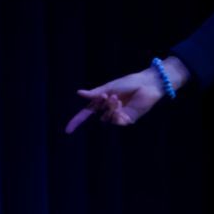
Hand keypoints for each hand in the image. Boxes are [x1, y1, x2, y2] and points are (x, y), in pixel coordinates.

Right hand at [65, 58, 185, 132]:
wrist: (146, 84)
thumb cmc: (129, 82)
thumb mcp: (109, 87)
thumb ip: (95, 93)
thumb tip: (78, 93)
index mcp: (103, 101)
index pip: (87, 113)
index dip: (77, 121)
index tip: (67, 131)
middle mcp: (110, 110)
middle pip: (97, 115)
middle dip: (101, 105)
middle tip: (108, 96)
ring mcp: (119, 116)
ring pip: (107, 119)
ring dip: (110, 109)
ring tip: (117, 99)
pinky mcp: (129, 119)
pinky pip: (117, 122)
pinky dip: (116, 114)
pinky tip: (121, 106)